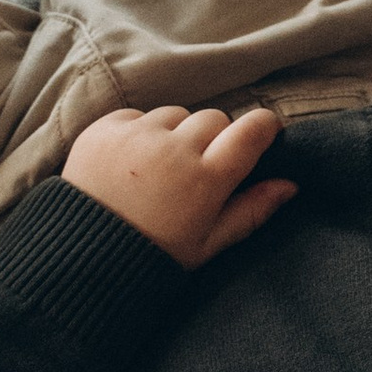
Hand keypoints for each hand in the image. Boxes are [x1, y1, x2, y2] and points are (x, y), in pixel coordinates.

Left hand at [62, 106, 294, 268]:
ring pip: (176, 114)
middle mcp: (175, 150)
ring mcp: (137, 136)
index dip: (262, 128)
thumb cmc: (151, 255)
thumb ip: (251, 211)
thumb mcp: (207, 244)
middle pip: (214, 119)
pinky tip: (131, 162)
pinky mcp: (104, 128)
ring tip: (158, 168)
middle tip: (195, 169)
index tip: (260, 136)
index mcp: (206, 180)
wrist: (81, 258)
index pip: (252, 129)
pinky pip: (137, 114)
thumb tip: (290, 185)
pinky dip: (139, 132)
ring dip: (174, 134)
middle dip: (212, 139)